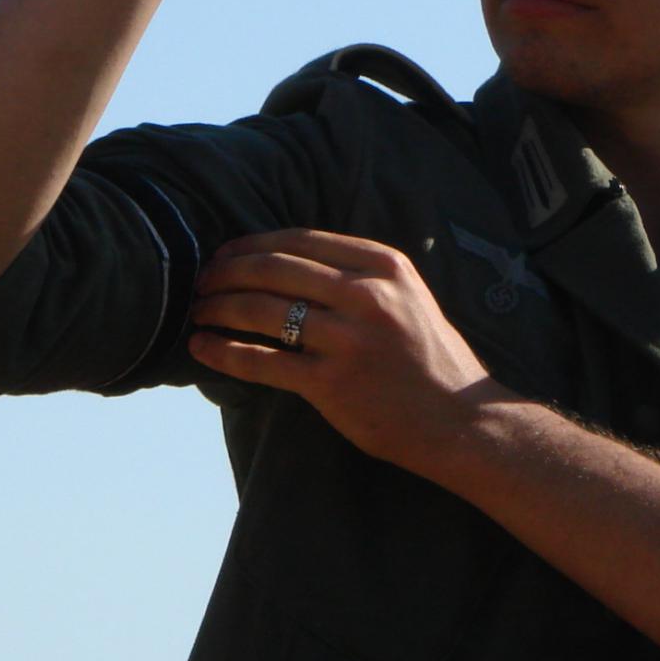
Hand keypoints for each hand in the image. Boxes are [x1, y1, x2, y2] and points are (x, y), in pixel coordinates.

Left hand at [187, 229, 498, 470]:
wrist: (462, 420)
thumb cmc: (433, 362)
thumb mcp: (410, 298)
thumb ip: (362, 276)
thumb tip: (291, 264)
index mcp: (386, 265)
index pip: (301, 240)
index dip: (252, 244)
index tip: (226, 253)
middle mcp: (367, 295)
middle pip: (274, 268)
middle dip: (226, 272)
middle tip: (200, 281)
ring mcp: (349, 339)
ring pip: (261, 310)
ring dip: (218, 308)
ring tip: (197, 312)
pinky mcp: (332, 383)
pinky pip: (262, 361)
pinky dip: (223, 352)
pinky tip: (202, 348)